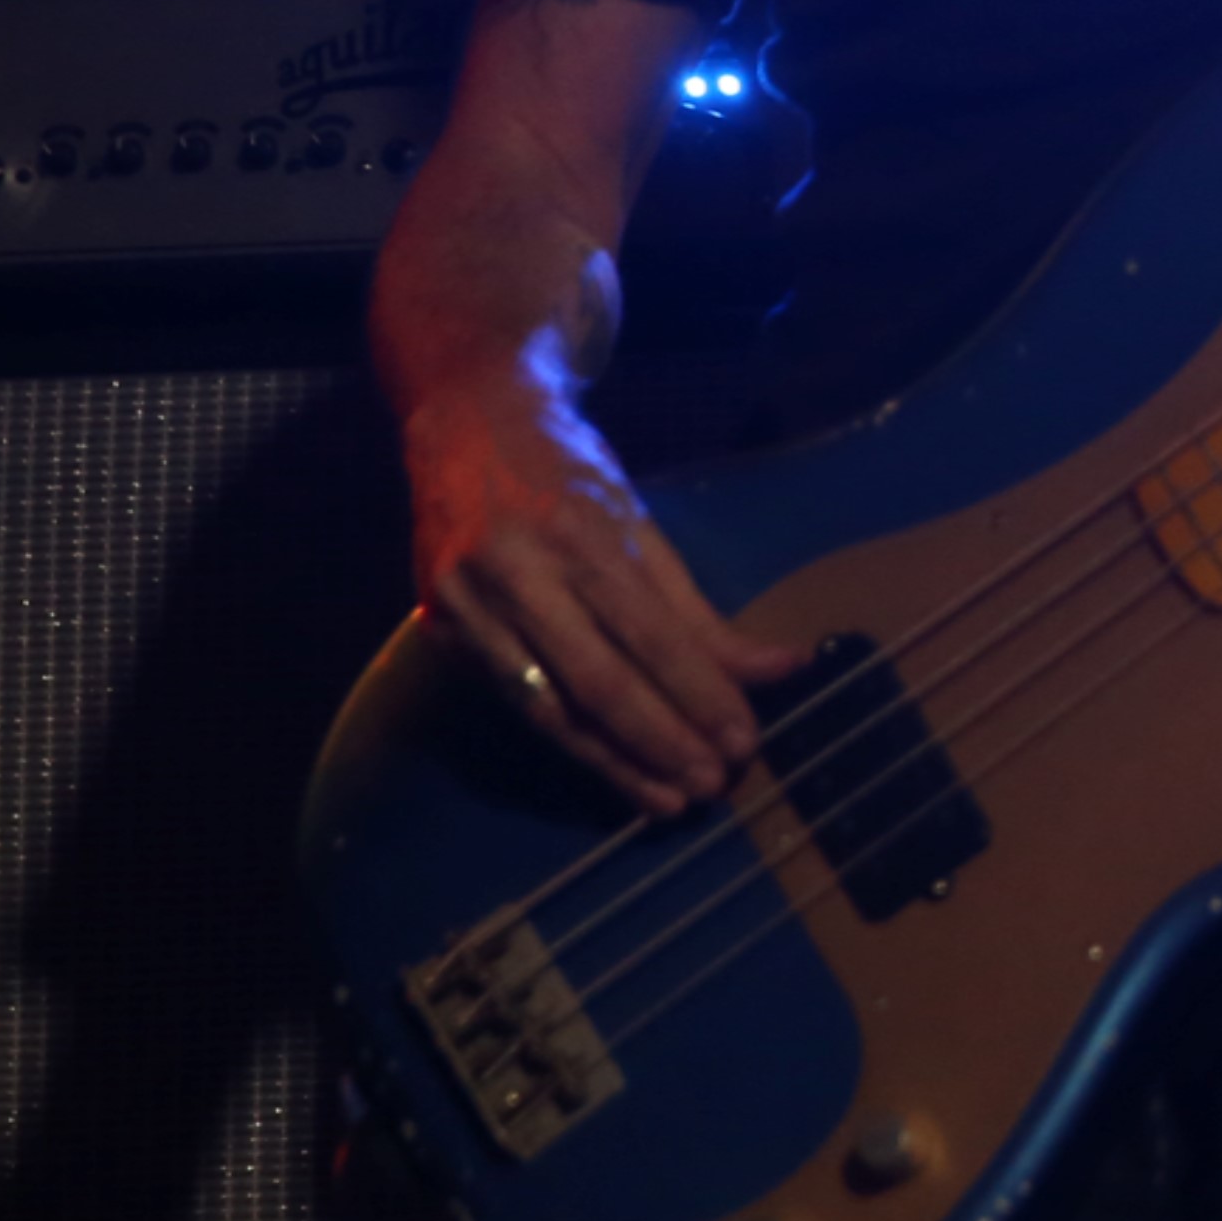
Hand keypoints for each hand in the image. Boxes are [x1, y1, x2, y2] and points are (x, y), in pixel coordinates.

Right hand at [406, 374, 801, 814]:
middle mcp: (520, 573)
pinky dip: (567, 741)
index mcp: (581, 536)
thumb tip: (781, 668)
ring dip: (615, 761)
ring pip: (550, 706)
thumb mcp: (641, 524)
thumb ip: (702, 610)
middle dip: (662, 741)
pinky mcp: (439, 630)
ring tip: (667, 800)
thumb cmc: (568, 473)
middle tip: (713, 787)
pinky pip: (515, 701)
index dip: (702, 696)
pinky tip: (609, 770)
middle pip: (599, 681)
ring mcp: (469, 604)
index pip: (653, 637)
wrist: (464, 419)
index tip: (746, 741)